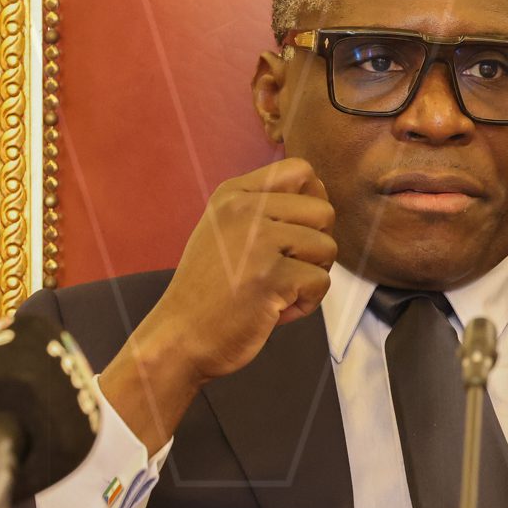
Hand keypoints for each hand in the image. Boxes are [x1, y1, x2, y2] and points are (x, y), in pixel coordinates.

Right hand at [99, 158, 336, 451]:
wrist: (179, 337)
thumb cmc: (210, 289)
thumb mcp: (227, 230)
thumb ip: (266, 207)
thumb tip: (320, 188)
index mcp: (233, 193)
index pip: (301, 170)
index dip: (311, 203)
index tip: (291, 234)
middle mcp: (244, 209)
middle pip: (323, 210)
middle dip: (316, 246)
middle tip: (285, 269)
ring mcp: (258, 241)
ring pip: (327, 247)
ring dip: (310, 277)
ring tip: (275, 291)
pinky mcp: (272, 276)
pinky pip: (321, 283)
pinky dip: (305, 303)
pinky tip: (274, 310)